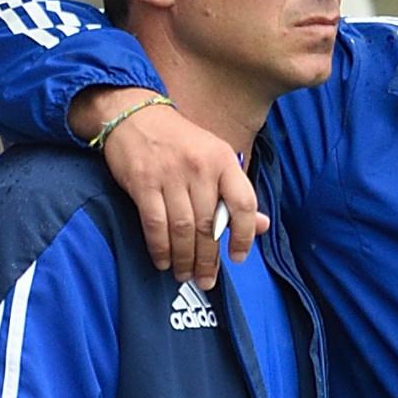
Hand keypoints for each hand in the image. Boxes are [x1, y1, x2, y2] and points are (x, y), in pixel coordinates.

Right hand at [69, 88, 263, 291]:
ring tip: (185, 276)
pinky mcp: (143, 182)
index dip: (245, 236)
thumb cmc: (179, 142)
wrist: (134, 115)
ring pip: (183, 229)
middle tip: (206, 282)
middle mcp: (200, 168)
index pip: (244, 204)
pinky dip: (160, 248)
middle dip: (209, 260)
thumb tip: (263, 226)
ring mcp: (170, 175)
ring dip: (185, 259)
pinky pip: (155, 225)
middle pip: (209, 225)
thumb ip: (235, 193)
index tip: (238, 258)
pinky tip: (163, 261)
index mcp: (223, 160)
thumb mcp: (215, 158)